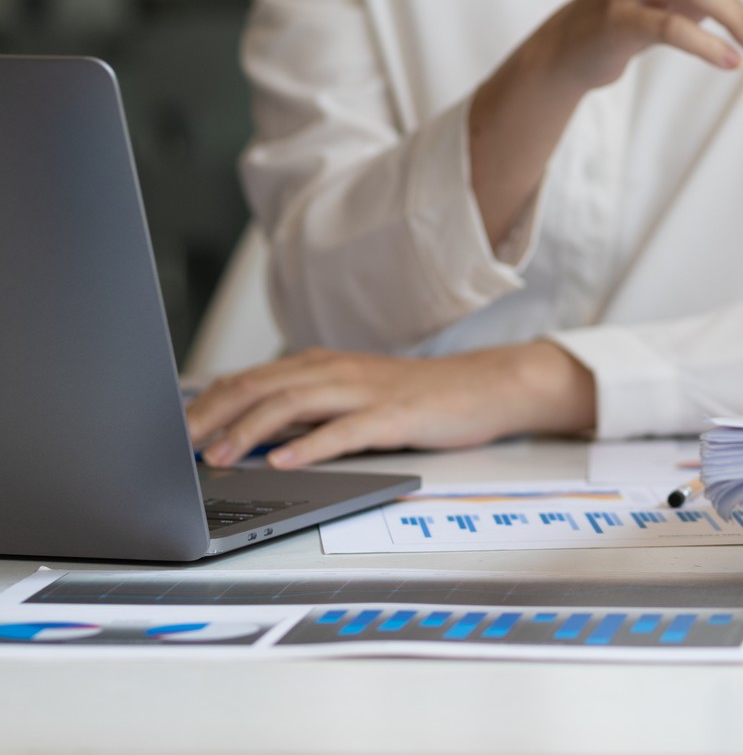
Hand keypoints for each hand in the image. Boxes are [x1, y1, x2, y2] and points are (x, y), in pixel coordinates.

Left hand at [186, 341, 595, 469]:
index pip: (252, 378)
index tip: (173, 428)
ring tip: (215, 457)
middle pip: (261, 386)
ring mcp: (365, 391)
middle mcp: (337, 371)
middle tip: (176, 445)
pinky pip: (343, 430)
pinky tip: (281, 462)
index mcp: (324, 365)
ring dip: (247, 431)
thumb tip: (251, 434)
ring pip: (292, 404)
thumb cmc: (419, 398)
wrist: (484, 387)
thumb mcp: (354, 398)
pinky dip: (307, 445)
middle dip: (212, 415)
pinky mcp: (393, 415)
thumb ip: (307, 410)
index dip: (208, 402)